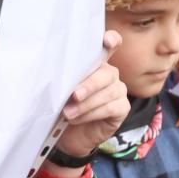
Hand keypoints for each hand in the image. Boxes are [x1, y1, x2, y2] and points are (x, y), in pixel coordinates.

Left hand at [51, 32, 129, 162]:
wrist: (68, 136)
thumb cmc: (63, 108)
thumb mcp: (60, 91)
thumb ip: (64, 79)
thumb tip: (56, 74)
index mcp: (95, 64)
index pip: (110, 45)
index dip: (111, 40)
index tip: (106, 41)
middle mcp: (109, 74)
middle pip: (107, 72)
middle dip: (89, 84)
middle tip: (74, 95)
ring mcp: (118, 91)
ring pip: (108, 92)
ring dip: (86, 104)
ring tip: (68, 113)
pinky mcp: (122, 108)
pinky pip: (111, 108)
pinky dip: (92, 113)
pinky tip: (78, 118)